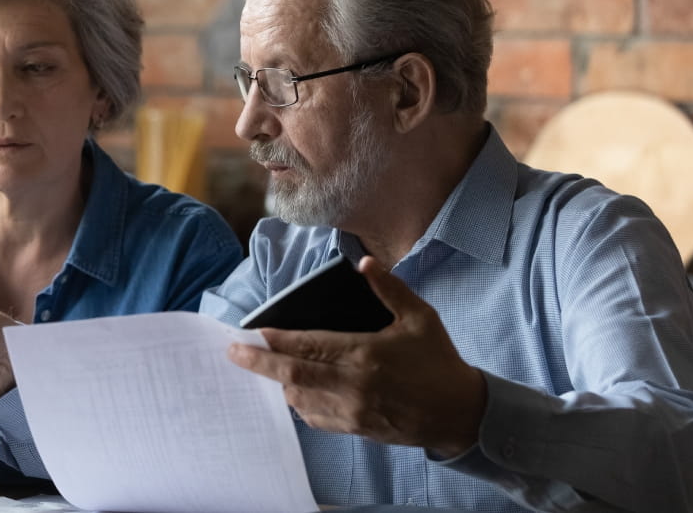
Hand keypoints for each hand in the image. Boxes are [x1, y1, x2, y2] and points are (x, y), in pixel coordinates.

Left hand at [226, 256, 485, 456]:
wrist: (460, 414)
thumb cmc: (439, 362)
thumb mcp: (420, 318)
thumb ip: (390, 289)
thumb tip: (365, 262)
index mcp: (365, 355)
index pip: (309, 346)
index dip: (277, 341)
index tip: (252, 333)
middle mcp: (353, 385)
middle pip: (292, 375)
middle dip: (258, 364)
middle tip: (232, 353)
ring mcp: (351, 411)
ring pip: (298, 399)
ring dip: (277, 383)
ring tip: (262, 367)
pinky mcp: (355, 429)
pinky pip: (314, 418)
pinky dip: (297, 403)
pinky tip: (291, 390)